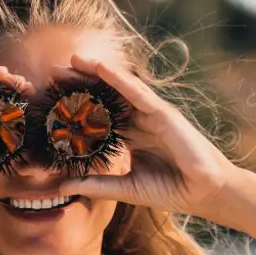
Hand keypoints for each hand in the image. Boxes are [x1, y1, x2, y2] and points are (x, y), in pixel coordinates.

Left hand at [56, 55, 241, 220]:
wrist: (204, 194)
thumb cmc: (172, 190)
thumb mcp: (126, 189)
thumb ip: (96, 185)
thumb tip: (63, 186)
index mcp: (131, 137)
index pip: (98, 117)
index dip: (75, 107)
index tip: (51, 100)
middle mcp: (139, 121)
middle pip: (105, 97)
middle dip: (80, 84)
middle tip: (53, 72)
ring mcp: (151, 114)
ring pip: (119, 88)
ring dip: (96, 72)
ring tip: (73, 60)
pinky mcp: (163, 113)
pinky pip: (137, 92)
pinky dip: (119, 78)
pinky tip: (101, 67)